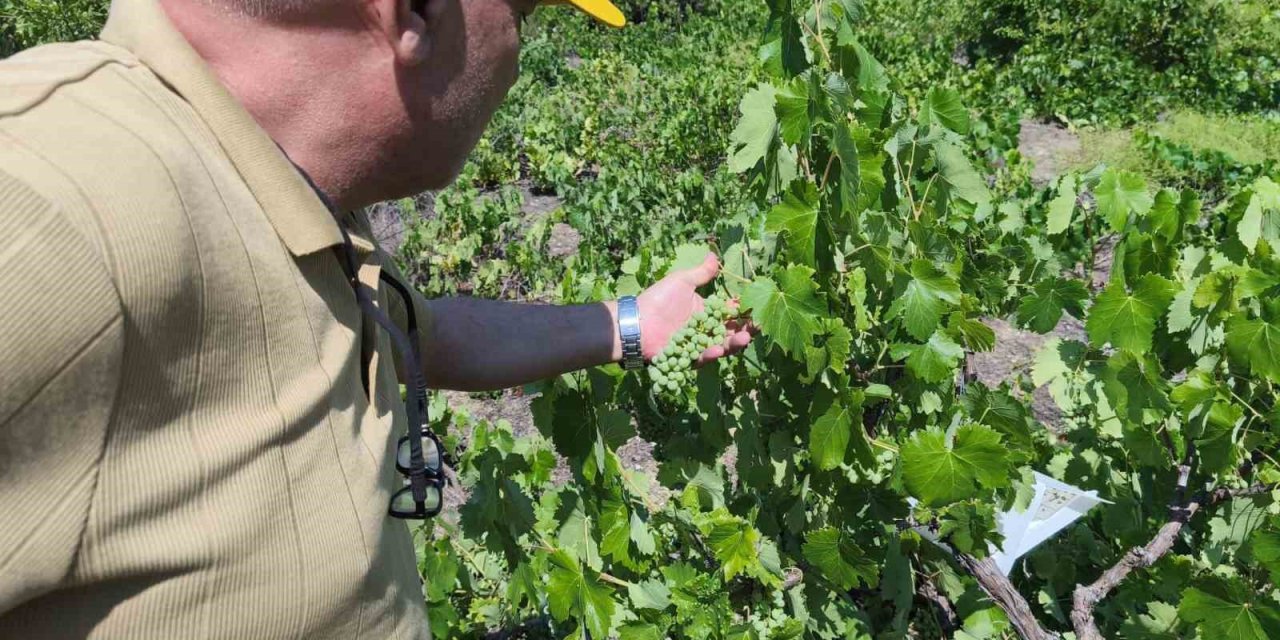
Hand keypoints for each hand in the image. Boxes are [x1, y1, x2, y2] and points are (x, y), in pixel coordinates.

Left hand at [636, 253, 752, 365]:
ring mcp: (697, 345)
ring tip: (745, 339)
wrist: (636, 320)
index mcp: (706, 312)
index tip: (756, 308)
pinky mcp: (687, 359)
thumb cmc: (658, 299)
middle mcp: (705, 330)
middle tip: (758, 327)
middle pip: (731, 332)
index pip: (730, 313)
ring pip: (721, 347)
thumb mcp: (681, 281)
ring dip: (734, 344)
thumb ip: (701, 273)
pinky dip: (710, 354)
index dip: (744, 311)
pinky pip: (701, 358)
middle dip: (746, 330)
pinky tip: (717, 349)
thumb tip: (714, 254)